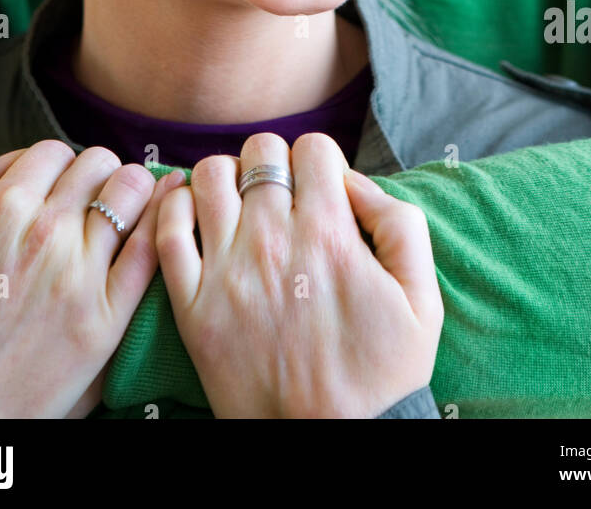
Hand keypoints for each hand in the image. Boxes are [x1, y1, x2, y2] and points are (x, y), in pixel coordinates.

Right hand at [0, 140, 184, 417]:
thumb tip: (7, 163)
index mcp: (1, 209)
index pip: (52, 152)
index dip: (51, 166)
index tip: (52, 186)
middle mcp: (47, 233)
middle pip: (97, 164)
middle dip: (91, 174)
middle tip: (87, 197)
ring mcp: (81, 276)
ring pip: (131, 193)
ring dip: (130, 190)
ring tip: (123, 206)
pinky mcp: (106, 320)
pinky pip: (150, 252)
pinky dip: (162, 224)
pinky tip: (164, 217)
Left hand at [156, 132, 443, 418]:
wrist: (327, 443)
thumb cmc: (379, 375)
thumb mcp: (423, 301)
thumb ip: (401, 225)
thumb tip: (355, 182)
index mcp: (330, 234)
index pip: (313, 147)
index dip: (320, 161)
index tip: (320, 189)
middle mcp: (274, 241)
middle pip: (260, 150)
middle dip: (274, 162)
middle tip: (280, 194)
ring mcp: (227, 271)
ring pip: (209, 176)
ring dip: (226, 178)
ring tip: (238, 202)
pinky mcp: (191, 304)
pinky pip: (167, 229)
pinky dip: (175, 208)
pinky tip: (194, 217)